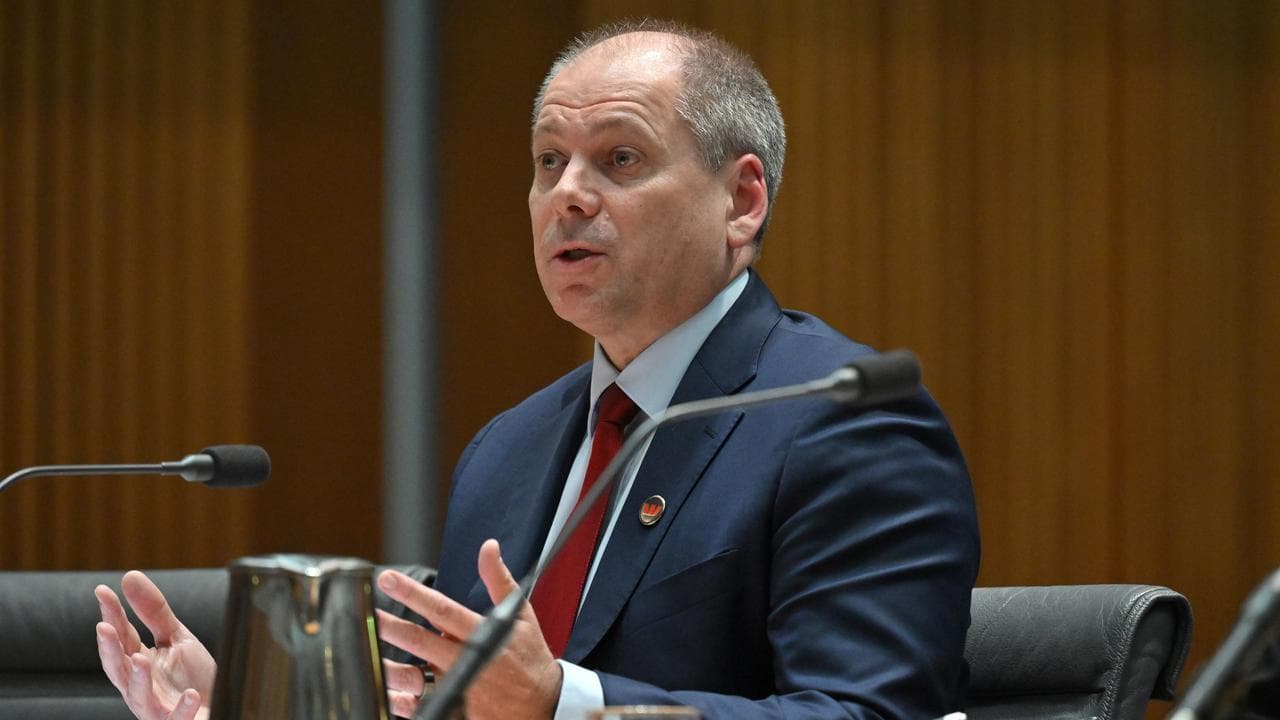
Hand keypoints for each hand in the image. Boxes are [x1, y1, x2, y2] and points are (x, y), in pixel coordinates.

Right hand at [95, 571, 216, 719]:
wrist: (224, 706)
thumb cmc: (194, 677)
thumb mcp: (177, 638)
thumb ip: (154, 612)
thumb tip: (129, 577)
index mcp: (139, 663)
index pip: (122, 637)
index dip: (112, 615)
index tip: (103, 591)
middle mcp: (142, 687)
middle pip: (119, 669)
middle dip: (110, 650)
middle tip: (104, 627)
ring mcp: (158, 707)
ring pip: (140, 697)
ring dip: (138, 680)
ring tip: (140, 660)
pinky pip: (176, 719)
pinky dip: (182, 709)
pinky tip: (191, 695)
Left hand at [376, 539, 562, 719]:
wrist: (543, 706)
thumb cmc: (529, 658)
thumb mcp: (521, 615)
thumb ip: (499, 580)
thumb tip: (488, 547)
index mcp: (481, 634)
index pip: (441, 609)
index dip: (412, 593)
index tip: (388, 579)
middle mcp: (465, 660)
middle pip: (419, 641)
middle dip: (389, 626)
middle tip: (364, 613)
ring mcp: (458, 688)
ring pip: (413, 677)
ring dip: (387, 666)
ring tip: (364, 655)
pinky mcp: (454, 710)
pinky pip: (421, 706)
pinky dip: (401, 700)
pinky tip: (385, 690)